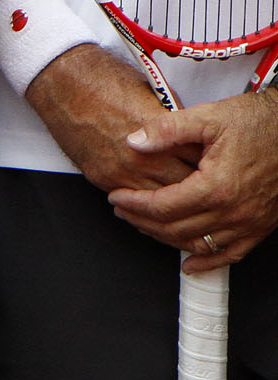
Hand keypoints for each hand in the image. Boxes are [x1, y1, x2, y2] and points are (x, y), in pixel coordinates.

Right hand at [26, 42, 196, 192]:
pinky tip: (157, 195)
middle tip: (208, 183)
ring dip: (174, 198)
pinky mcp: (103, 177)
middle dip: (199, 185)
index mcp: (162, 134)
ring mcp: (122, 171)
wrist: (62, 83)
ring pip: (162, 200)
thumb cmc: (104, 80)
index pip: (201, 159)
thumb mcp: (154, 93)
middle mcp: (143, 156)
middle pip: (186, 185)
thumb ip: (176, 121)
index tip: (217, 163)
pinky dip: (148, 199)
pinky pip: (135, 200)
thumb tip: (193, 137)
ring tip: (185, 195)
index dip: (212, 163)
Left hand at [107, 91, 277, 267]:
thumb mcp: (207, 116)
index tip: (116, 197)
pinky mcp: (262, 226)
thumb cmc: (257, 123)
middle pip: (176, 229)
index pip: (162, 206)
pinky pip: (232, 254)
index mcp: (216, 187)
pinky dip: (209, 261)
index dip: (134, 203)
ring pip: (199, 244)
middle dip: (143, 221)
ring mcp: (249, 223)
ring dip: (167, 239)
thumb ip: (166, 130)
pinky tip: (191, 263)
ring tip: (145, 226)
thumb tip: (134, 142)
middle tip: (123, 210)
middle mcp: (233, 211)